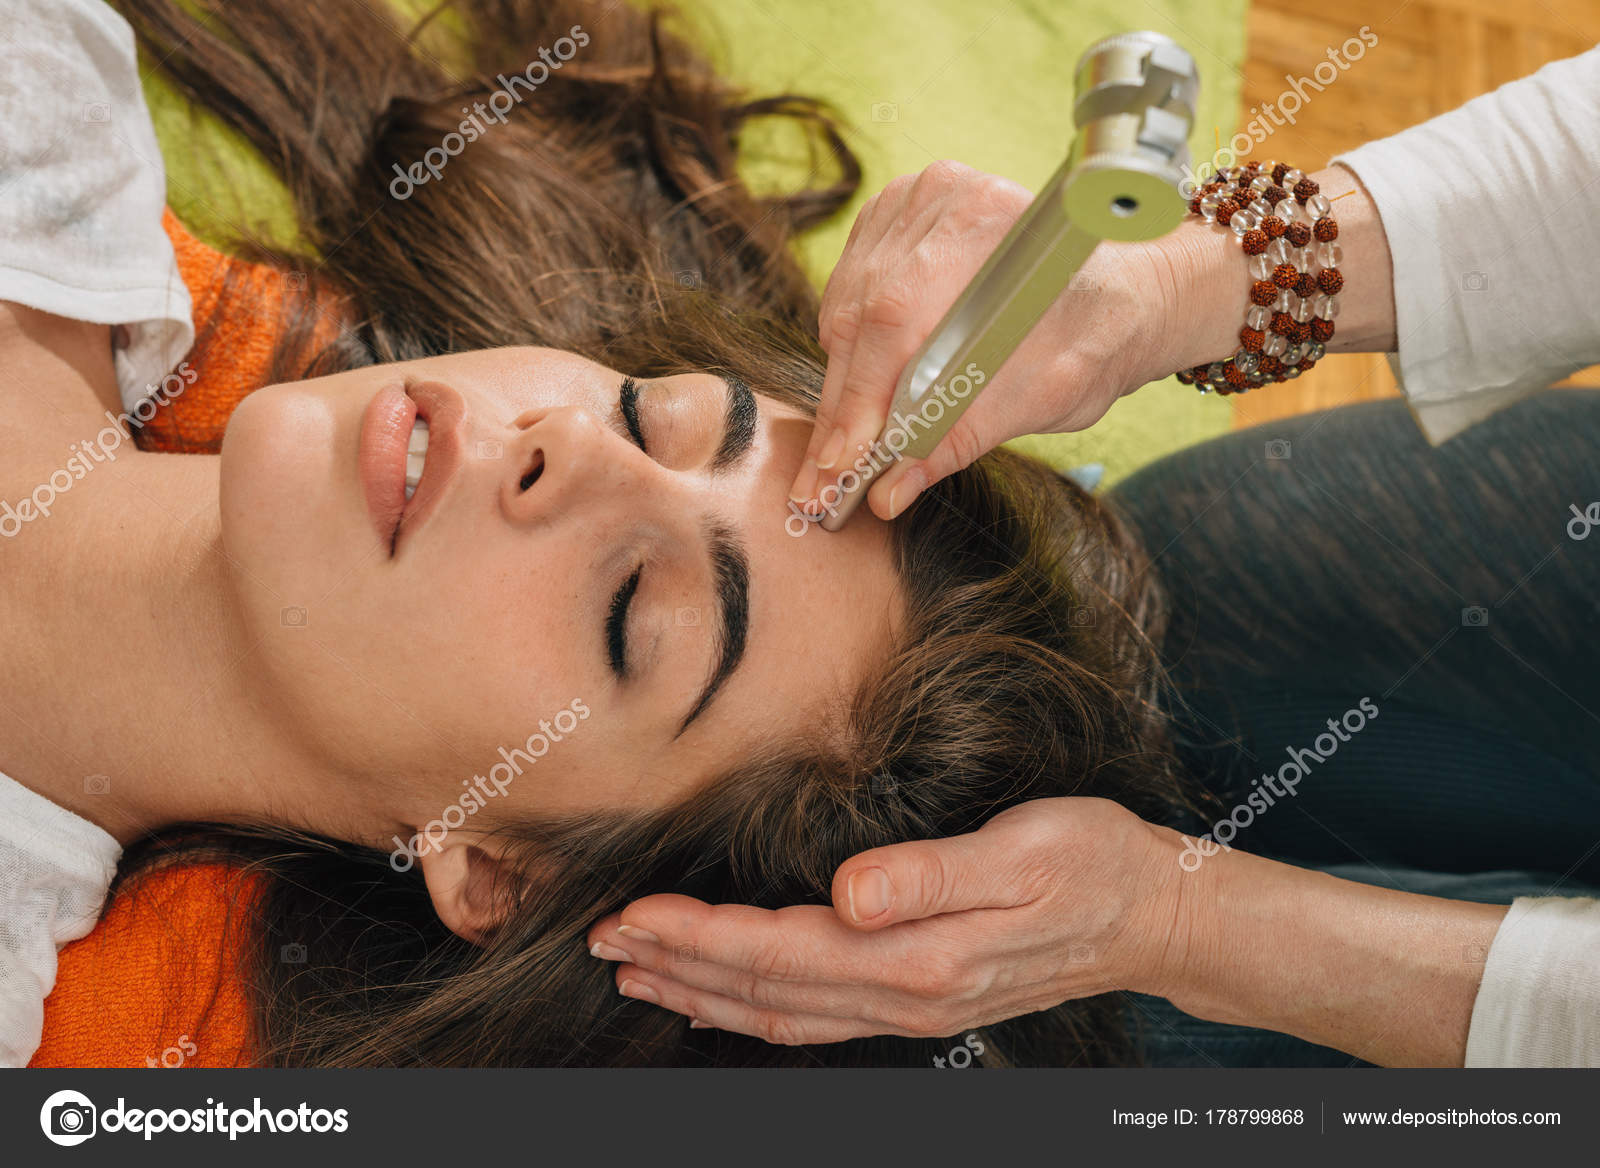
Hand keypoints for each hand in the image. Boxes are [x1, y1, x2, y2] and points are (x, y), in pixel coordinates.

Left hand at [585, 797, 1187, 1044]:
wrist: (1154, 913)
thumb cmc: (1092, 862)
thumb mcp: (1025, 850)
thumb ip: (932, 874)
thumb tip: (849, 892)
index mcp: (920, 956)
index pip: (782, 950)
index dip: (700, 934)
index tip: (633, 912)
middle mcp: (906, 995)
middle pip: (764, 988)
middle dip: (676, 963)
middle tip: (601, 941)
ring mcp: (911, 1007)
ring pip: (781, 1012)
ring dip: (700, 991)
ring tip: (635, 973)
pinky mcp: (919, 998)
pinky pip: (816, 1018)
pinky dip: (753, 1010)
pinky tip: (719, 1000)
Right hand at [788, 160, 1204, 520]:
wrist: (1119, 295)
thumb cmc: (1095, 337)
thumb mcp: (1046, 396)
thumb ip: (962, 438)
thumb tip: (890, 490)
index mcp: (990, 223)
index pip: (897, 318)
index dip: (861, 398)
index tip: (841, 466)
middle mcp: (944, 197)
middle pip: (863, 316)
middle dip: (843, 409)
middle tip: (824, 482)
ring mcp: (913, 201)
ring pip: (846, 310)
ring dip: (840, 387)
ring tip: (837, 455)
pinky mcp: (894, 218)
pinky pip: (847, 295)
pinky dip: (848, 352)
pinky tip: (858, 395)